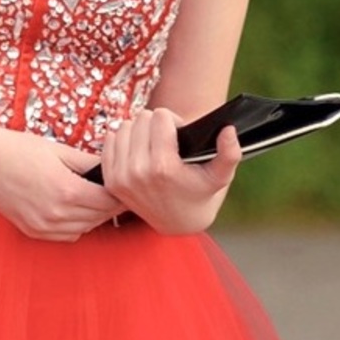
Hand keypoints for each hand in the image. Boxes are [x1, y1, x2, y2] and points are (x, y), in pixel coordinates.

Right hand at [0, 130, 122, 241]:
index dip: (121, 194)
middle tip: (118, 193)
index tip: (126, 186)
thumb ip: (91, 163)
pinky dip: (76, 226)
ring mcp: (43, 226)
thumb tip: (115, 169)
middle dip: (111, 206)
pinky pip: (67, 236)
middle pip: (99, 217)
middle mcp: (56, 213)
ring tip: (97, 201)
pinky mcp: (33, 231)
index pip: (108, 201)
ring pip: (85, 229)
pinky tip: (75, 210)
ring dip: (95, 217)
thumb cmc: (21, 150)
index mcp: (67, 190)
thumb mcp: (61, 151)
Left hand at [100, 107, 242, 233]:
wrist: (178, 222)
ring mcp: (120, 177)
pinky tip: (136, 149)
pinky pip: (109, 141)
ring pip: (124, 127)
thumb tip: (229, 130)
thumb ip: (230, 153)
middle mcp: (138, 172)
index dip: (173, 120)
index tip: (179, 132)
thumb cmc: (200, 194)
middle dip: (156, 124)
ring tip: (152, 144)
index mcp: (163, 167)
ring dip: (138, 131)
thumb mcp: (220, 176)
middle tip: (167, 139)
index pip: (159, 117)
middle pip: (141, 119)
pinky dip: (122, 140)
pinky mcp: (110, 180)